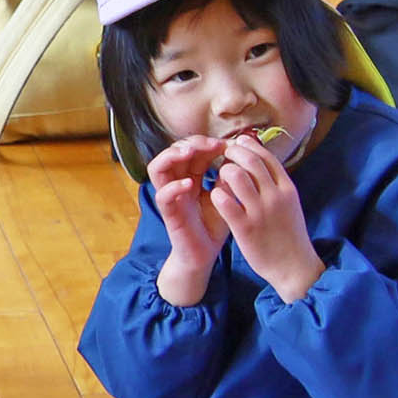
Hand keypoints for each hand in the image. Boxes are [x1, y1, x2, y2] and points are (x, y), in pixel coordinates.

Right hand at [147, 136, 229, 304]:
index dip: (205, 142)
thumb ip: (229, 177)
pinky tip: (190, 183)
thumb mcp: (227, 196)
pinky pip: (162, 196)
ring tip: (190, 152)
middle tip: (210, 144)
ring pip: (157, 168)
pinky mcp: (169, 214)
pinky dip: (173, 186)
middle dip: (190, 143)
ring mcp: (170, 198)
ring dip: (171, 155)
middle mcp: (176, 184)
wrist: (206, 255)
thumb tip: (240, 154)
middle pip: (171, 152)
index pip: (190, 150)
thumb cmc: (215, 225)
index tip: (226, 143)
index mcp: (189, 177)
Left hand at [211, 133, 323, 302]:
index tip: (237, 142)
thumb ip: (276, 185)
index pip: (267, 157)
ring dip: (223, 171)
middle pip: (250, 160)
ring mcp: (260, 211)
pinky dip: (216, 194)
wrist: (294, 266)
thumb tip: (262, 163)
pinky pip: (224, 201)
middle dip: (232, 153)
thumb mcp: (289, 204)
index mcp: (287, 189)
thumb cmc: (288, 234)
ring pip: (235, 175)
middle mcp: (276, 196)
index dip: (249, 146)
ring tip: (218, 177)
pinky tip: (215, 196)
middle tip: (223, 156)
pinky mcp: (245, 227)